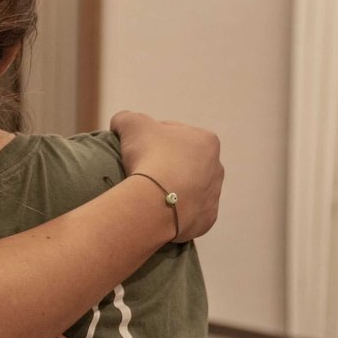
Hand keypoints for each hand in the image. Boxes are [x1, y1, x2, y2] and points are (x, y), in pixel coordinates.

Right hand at [111, 111, 222, 240]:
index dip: (151, 139)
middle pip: (184, 163)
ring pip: (188, 189)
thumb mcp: (130, 124)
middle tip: (141, 170)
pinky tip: (156, 210)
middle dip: (166, 165)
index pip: (174, 134)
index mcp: (206, 140)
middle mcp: (217, 167)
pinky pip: (187, 213)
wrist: (156, 201)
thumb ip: (126, 118)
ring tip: (147, 193)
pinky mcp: (206, 220)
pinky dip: (173, 211)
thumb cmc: (149, 156)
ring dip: (171, 189)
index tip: (135, 148)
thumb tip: (120, 124)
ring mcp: (214, 196)